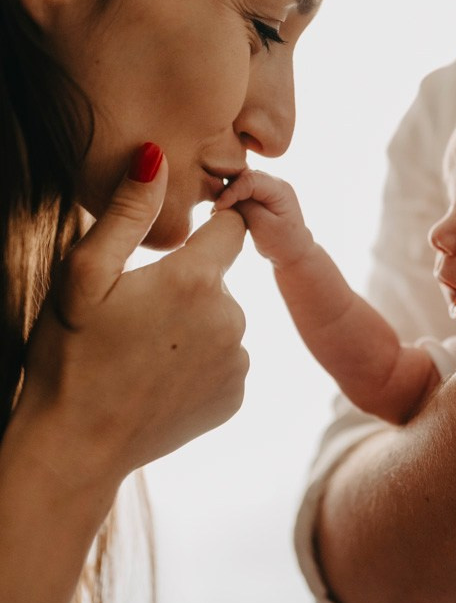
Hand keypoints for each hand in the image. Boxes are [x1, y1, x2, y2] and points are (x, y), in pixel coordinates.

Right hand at [19, 148, 248, 490]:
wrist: (76, 446)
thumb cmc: (71, 354)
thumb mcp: (84, 275)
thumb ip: (127, 211)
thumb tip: (158, 155)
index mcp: (196, 280)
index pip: (230, 227)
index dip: (207, 227)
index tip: (177, 243)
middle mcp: (231, 318)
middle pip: (220, 279)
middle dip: (187, 285)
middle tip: (135, 315)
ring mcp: (236, 362)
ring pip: (222, 321)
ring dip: (193, 326)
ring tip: (142, 350)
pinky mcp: (235, 397)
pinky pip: (223, 362)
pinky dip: (199, 364)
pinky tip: (158, 378)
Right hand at [214, 168, 312, 267]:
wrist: (293, 253)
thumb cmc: (282, 242)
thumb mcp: (262, 226)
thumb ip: (246, 207)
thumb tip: (227, 196)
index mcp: (280, 189)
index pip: (251, 179)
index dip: (232, 191)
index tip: (219, 207)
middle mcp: (275, 183)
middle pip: (245, 176)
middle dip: (228, 190)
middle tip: (216, 209)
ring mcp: (269, 189)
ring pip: (242, 182)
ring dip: (229, 194)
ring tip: (220, 211)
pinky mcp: (262, 197)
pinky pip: (243, 191)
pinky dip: (233, 199)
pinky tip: (226, 211)